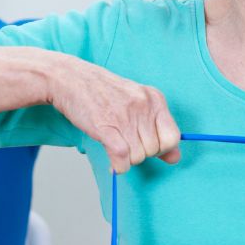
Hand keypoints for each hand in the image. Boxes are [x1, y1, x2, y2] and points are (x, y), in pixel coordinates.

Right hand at [46, 55, 180, 172]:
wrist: (70, 78)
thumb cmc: (102, 92)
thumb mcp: (136, 103)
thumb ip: (158, 129)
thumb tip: (175, 158)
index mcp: (154, 99)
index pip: (173, 137)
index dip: (161, 148)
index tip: (146, 145)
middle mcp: (143, 106)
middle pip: (154, 150)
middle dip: (140, 153)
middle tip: (124, 141)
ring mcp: (125, 116)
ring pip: (138, 158)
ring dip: (126, 159)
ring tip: (114, 143)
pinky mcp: (106, 127)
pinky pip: (123, 159)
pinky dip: (118, 166)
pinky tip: (113, 160)